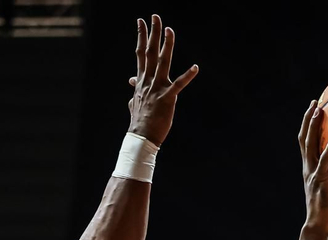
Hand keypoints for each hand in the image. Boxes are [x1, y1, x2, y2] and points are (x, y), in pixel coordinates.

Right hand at [126, 16, 197, 145]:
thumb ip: (135, 89)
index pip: (140, 53)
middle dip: (153, 33)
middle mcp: (148, 80)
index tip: (140, 21)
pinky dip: (188, 76)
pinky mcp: (168, 98)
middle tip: (155, 16)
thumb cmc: (140, 121)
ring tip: (170, 30)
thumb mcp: (135, 101)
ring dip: (166, 45)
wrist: (141, 136)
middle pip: (149, 52)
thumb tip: (131, 82)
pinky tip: (195, 67)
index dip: (141, 36)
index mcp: (142, 80)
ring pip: (162, 62)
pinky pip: (179, 85)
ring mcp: (157, 88)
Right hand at [299, 102, 327, 234]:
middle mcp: (309, 167)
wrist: (322, 226)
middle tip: (315, 102)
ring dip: (313, 125)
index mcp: (313, 167)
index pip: (309, 142)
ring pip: (309, 144)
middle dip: (309, 118)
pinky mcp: (318, 180)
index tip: (315, 110)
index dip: (309, 126)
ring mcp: (311, 172)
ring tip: (319, 110)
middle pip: (305, 137)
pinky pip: (324, 161)